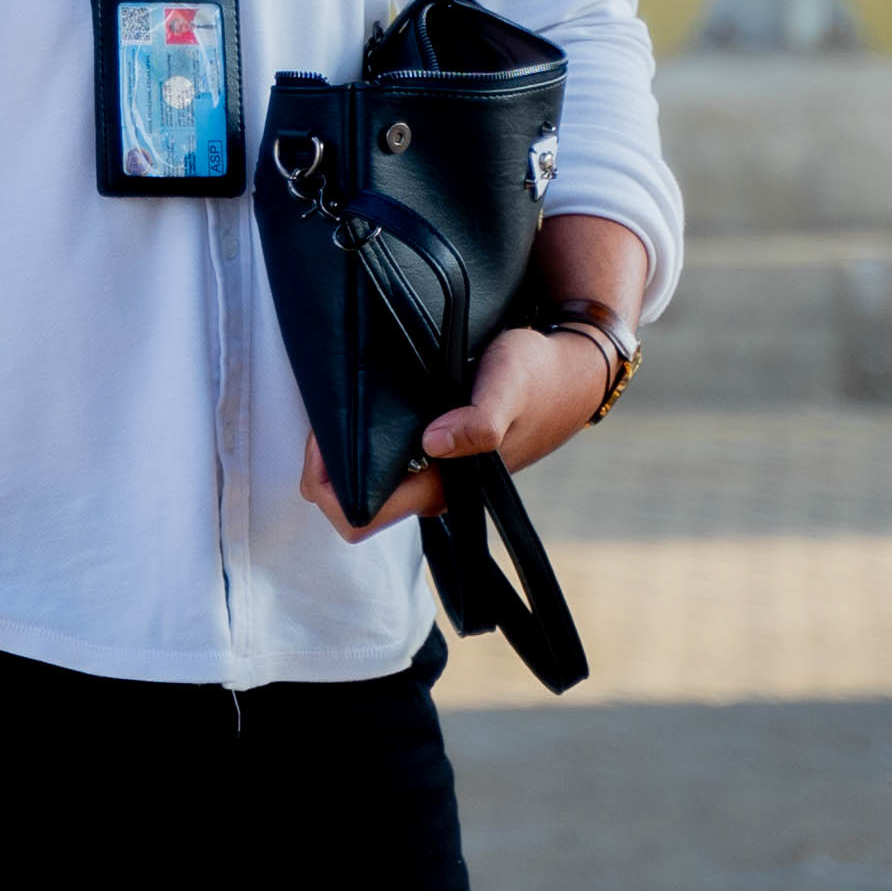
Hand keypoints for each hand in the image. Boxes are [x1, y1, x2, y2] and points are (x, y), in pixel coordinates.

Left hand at [294, 326, 614, 540]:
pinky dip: (362, 440)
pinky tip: (359, 405)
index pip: (362, 518)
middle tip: (321, 418)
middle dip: (324, 470)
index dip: (329, 487)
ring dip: (342, 454)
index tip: (322, 441)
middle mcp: (433, 487)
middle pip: (354, 505)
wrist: (570, 372)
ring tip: (336, 406)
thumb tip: (434, 443)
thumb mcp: (508, 384)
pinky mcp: (436, 450)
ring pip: (367, 483)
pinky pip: (384, 460)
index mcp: (443, 486)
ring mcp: (434, 472)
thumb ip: (481, 420)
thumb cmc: (537, 375)